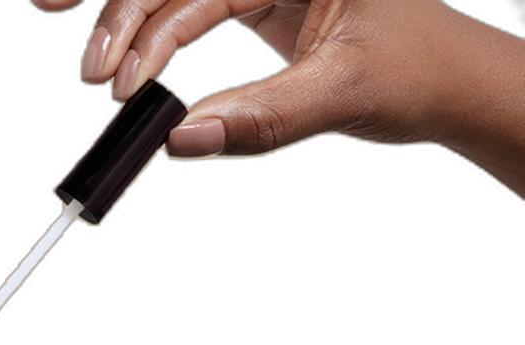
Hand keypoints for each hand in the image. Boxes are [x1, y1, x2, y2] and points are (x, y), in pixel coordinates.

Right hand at [33, 0, 524, 194]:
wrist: (444, 86)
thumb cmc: (417, 70)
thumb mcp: (341, 92)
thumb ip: (262, 118)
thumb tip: (181, 141)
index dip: (143, 18)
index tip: (112, 77)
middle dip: (120, 12)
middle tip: (89, 69)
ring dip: (128, 30)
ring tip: (96, 73)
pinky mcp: (252, 1)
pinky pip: (187, 12)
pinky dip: (151, 36)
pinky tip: (121, 56)